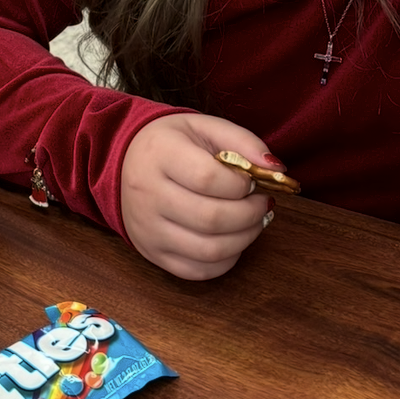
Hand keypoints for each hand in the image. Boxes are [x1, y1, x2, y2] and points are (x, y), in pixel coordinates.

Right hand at [120, 112, 279, 282]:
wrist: (122, 162)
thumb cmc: (172, 144)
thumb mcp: (205, 128)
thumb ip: (243, 142)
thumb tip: (277, 169)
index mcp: (160, 154)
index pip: (209, 178)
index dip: (242, 184)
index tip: (252, 180)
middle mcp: (148, 195)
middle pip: (212, 219)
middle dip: (251, 214)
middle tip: (261, 202)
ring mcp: (148, 229)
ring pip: (208, 250)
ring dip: (244, 239)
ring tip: (253, 221)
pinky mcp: (152, 254)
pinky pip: (197, 271)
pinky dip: (226, 260)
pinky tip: (233, 239)